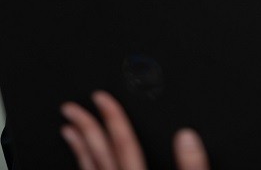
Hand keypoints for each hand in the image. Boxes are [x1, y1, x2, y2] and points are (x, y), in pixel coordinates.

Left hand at [60, 91, 209, 169]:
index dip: (112, 117)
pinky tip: (80, 162)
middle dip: (86, 128)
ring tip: (68, 130)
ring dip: (79, 149)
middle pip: (100, 156)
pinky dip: (82, 167)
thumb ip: (192, 166)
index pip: (124, 143)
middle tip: (71, 108)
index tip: (100, 98)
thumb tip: (187, 134)